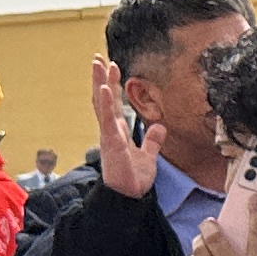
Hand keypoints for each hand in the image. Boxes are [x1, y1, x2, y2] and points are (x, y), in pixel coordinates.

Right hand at [91, 57, 157, 200]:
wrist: (129, 197)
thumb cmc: (134, 179)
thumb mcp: (148, 156)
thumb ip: (152, 142)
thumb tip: (159, 127)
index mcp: (117, 132)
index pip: (113, 103)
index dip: (112, 84)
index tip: (111, 66)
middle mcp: (110, 131)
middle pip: (103, 99)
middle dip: (101, 78)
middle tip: (97, 58)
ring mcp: (109, 136)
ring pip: (102, 105)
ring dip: (100, 83)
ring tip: (97, 64)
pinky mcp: (112, 144)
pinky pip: (108, 121)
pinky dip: (107, 104)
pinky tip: (105, 89)